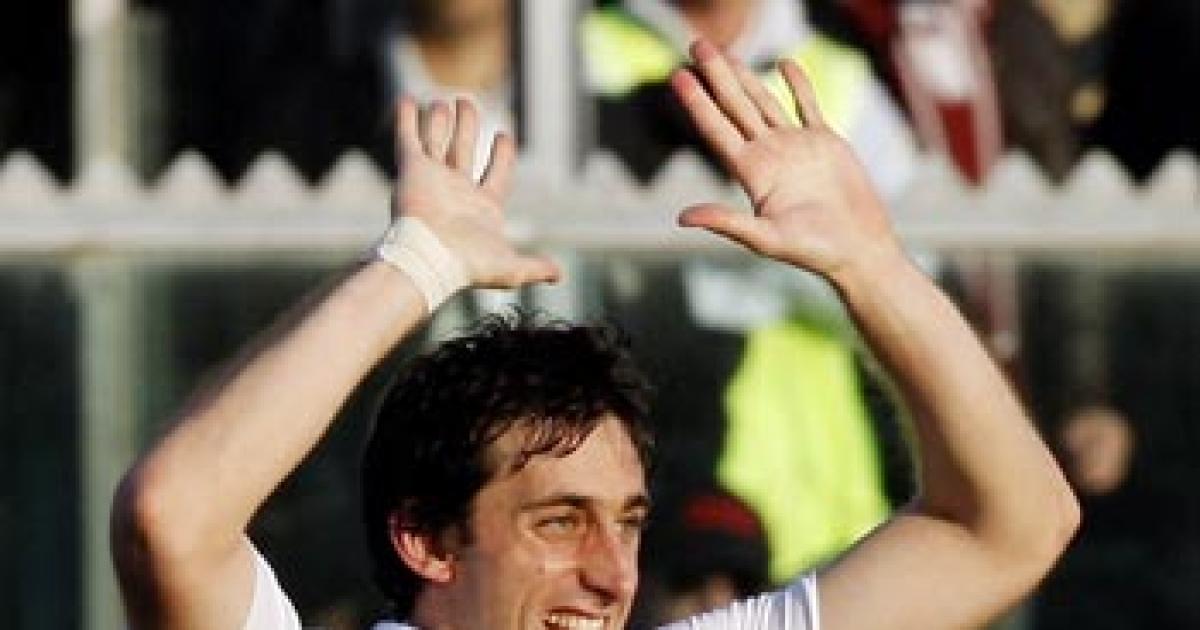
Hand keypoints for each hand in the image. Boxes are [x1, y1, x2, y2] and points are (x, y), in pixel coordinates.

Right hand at [393, 97, 558, 287]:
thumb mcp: (511, 268)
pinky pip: (408, 139)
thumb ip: (534, 267)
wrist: (430, 260)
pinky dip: (408, 119)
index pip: (496, 174)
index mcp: (481, 207)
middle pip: (463, 150)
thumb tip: (559, 276)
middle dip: (467, 126)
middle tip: (468, 103)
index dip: (502, 156)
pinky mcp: (411, 170)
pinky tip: (407, 99)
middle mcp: (456, 190)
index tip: (504, 135)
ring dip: (440, 120)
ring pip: (438, 140)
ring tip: (444, 101)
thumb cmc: (468, 265)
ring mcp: (432, 179)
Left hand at [670, 41, 902, 281]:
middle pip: (734, 106)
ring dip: (745, 77)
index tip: (678, 76)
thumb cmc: (813, 251)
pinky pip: (807, 105)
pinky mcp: (825, 143)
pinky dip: (797, 84)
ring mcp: (795, 147)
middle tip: (697, 43)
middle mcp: (768, 155)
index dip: (696, 102)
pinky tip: (784, 63)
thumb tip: (682, 218)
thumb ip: (726, 223)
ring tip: (725, 53)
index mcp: (751, 173)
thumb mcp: (766, 238)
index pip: (716, 129)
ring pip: (764, 102)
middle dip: (715, 75)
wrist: (858, 249)